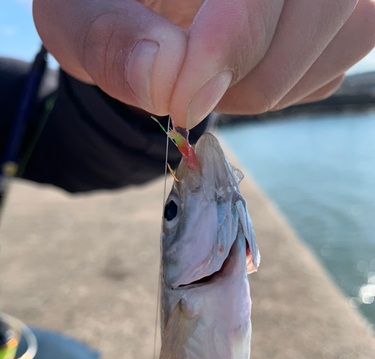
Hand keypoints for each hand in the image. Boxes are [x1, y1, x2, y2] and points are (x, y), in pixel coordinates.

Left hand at [32, 0, 374, 128]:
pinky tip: (240, 78)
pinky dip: (287, 88)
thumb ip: (109, 39)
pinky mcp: (332, 18)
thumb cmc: (101, 2)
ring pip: (343, 40)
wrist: (138, 8)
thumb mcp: (79, 13)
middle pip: (327, 7)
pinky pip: (330, 67)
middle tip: (189, 95)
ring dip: (272, 85)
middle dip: (255, 73)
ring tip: (211, 83)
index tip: (183, 101)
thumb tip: (160, 79)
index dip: (235, 40)